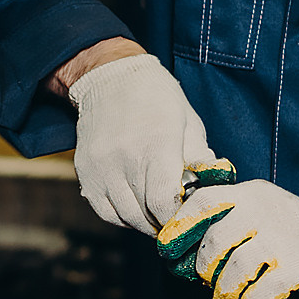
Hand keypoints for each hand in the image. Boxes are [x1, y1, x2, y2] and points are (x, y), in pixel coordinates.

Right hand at [67, 53, 217, 233]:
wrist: (111, 76)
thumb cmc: (157, 98)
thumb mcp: (188, 123)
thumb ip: (200, 160)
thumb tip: (213, 191)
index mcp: (157, 145)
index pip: (163, 201)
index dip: (177, 217)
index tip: (187, 216)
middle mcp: (124, 158)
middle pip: (144, 214)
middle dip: (164, 222)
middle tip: (176, 219)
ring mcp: (101, 167)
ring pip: (125, 216)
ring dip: (144, 222)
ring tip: (157, 214)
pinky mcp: (85, 171)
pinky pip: (104, 210)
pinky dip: (122, 217)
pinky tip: (136, 207)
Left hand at [156, 180, 298, 298]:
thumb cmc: (294, 234)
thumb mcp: (263, 212)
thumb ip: (230, 220)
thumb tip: (183, 250)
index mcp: (252, 193)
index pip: (204, 201)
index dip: (179, 226)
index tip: (166, 248)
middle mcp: (266, 210)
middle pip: (215, 241)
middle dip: (205, 268)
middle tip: (209, 280)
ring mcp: (284, 237)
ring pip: (234, 269)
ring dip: (224, 291)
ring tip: (227, 298)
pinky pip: (259, 292)